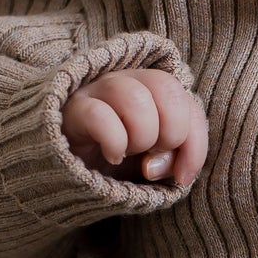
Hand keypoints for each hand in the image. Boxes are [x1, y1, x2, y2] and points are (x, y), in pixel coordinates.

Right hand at [61, 67, 207, 185]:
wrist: (63, 172)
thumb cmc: (113, 161)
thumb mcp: (151, 162)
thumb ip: (171, 158)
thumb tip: (158, 166)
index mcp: (151, 89)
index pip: (188, 101)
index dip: (194, 143)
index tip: (182, 177)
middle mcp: (126, 80)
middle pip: (167, 86)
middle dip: (170, 133)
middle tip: (151, 158)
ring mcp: (96, 91)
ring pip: (134, 97)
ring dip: (141, 137)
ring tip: (128, 153)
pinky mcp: (71, 110)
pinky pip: (99, 116)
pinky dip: (114, 142)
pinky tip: (111, 156)